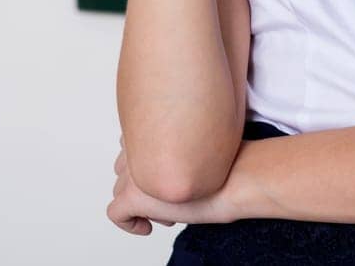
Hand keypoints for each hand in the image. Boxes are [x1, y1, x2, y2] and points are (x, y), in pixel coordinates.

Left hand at [107, 130, 236, 234]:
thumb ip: (174, 145)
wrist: (238, 177)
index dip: (148, 164)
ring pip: (121, 191)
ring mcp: (133, 172)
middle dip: (145, 185)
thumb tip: (165, 164)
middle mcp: (136, 147)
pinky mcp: (133, 196)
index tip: (166, 174)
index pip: (130, 144)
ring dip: (142, 204)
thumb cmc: (226, 162)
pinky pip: (116, 214)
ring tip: (169, 210)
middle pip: (124, 170)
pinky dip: (129, 224)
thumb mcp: (197, 145)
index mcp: (151, 127)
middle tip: (171, 197)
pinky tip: (147, 227)